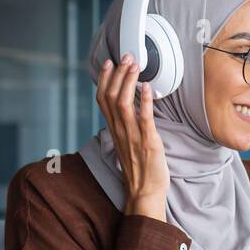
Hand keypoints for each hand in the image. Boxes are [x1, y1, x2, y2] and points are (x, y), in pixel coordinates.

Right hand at [96, 56, 169, 220]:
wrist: (145, 192)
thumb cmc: (140, 169)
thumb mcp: (127, 143)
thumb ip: (125, 126)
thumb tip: (129, 109)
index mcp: (114, 130)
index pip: (102, 99)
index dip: (104, 79)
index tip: (109, 63)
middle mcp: (119, 131)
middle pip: (110, 96)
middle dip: (118, 73)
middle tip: (126, 57)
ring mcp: (132, 136)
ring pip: (122, 102)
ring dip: (128, 81)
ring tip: (135, 65)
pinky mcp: (147, 141)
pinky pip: (143, 118)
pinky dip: (144, 100)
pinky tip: (148, 87)